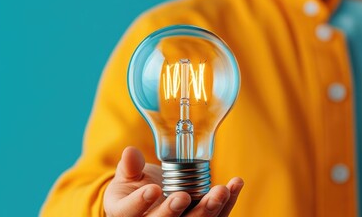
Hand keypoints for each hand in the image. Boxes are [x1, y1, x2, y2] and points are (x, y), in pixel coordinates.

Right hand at [103, 147, 243, 216]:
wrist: (150, 197)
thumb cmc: (135, 187)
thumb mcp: (127, 176)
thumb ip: (130, 166)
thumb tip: (130, 152)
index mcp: (127, 214)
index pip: (130, 213)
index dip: (140, 203)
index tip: (153, 189)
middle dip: (174, 211)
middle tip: (184, 196)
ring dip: (209, 210)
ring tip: (221, 190)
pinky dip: (227, 204)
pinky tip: (234, 185)